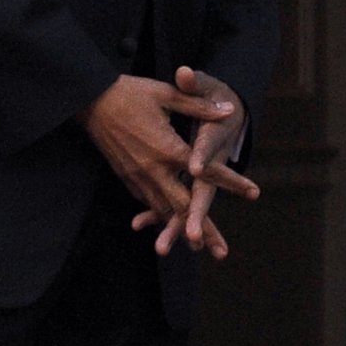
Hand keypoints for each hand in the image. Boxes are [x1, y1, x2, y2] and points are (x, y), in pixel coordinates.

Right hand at [79, 71, 257, 258]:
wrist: (90, 100)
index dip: (232, 182)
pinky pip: (148, 202)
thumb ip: (199, 106)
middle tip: (221, 252)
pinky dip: (161, 216)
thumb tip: (229, 110)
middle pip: (184, 207)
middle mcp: (154, 170)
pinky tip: (171, 224)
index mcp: (168, 148)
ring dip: (181, 231)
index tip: (254, 193)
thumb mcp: (168, 94)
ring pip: (163, 211)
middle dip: (204, 230)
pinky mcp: (126, 178)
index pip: (207, 171)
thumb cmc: (132, 92)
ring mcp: (138, 177)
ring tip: (198, 248)